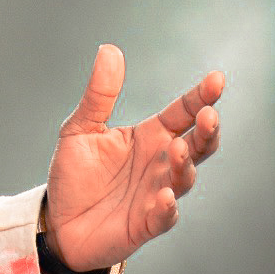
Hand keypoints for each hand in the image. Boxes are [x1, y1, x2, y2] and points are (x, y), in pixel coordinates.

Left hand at [43, 45, 221, 272]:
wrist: (58, 222)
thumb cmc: (75, 174)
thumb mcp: (80, 128)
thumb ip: (99, 94)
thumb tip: (109, 49)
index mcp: (150, 136)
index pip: (183, 112)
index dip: (201, 97)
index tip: (217, 79)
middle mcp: (160, 163)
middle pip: (198, 144)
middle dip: (208, 130)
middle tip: (209, 115)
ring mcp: (157, 194)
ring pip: (186, 178)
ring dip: (186, 164)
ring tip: (179, 148)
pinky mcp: (145, 224)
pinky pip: (164, 217)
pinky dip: (167, 207)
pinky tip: (166, 197)